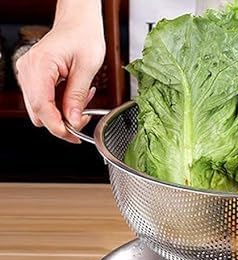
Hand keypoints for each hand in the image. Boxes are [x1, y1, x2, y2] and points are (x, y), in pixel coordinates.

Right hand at [16, 2, 104, 142]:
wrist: (78, 24)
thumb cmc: (83, 37)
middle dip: (62, 123)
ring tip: (81, 104)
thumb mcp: (87, 68)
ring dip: (62, 116)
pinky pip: (43, 102)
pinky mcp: (34, 79)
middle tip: (84, 118)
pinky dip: (59, 107)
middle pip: (39, 113)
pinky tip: (73, 99)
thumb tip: (74, 121)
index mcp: (40, 65)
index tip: (74, 135)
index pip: (42, 107)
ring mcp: (29, 74)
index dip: (58, 126)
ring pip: (40, 111)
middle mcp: (29, 70)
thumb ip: (78, 97)